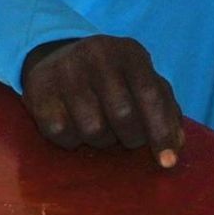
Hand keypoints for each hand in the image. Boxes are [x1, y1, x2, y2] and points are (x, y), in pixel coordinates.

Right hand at [20, 35, 183, 167]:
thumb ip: (165, 110)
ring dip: (101, 140)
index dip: (160, 132)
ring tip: (100, 127)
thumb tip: (175, 146)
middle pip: (123, 115)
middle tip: (127, 137)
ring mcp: (64, 70)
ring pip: (93, 129)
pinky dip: (72, 140)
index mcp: (128, 51)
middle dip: (130, 137)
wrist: (57, 57)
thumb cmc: (113, 79)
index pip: (150, 95)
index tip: (167, 162)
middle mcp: (95, 54)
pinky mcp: (38, 89)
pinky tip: (74, 125)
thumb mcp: (143, 82)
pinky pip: (62, 133)